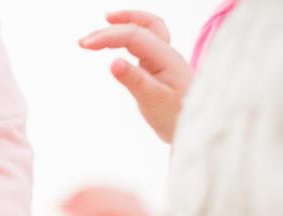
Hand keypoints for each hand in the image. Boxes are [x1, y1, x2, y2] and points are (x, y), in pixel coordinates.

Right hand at [80, 10, 192, 142]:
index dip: (107, 36)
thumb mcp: (153, 101)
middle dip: (110, 29)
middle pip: (139, 26)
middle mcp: (166, 52)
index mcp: (165, 57)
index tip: (84, 45)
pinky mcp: (160, 67)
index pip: (133, 35)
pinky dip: (131, 34)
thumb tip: (112, 62)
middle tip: (84, 42)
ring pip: (147, 28)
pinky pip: (147, 41)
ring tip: (106, 21)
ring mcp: (164, 58)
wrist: (198, 128)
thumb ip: (134, 80)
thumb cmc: (177, 116)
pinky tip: (120, 41)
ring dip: (126, 22)